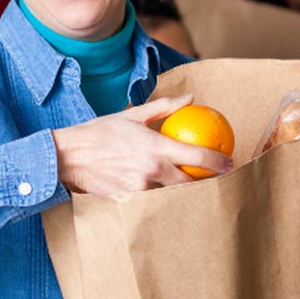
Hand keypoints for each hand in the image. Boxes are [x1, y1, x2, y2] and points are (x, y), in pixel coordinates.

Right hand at [51, 95, 232, 194]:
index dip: (218, 161)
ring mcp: (140, 188)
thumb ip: (165, 107)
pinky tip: (167, 195)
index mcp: (156, 147)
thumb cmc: (101, 132)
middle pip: (190, 183)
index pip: (197, 157)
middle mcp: (152, 170)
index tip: (230, 162)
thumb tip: (190, 98)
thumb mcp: (133, 114)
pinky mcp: (129, 201)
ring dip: (182, 191)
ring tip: (194, 187)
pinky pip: (153, 201)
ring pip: (172, 194)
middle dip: (205, 182)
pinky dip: (161, 196)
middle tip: (215, 178)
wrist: (69, 156)